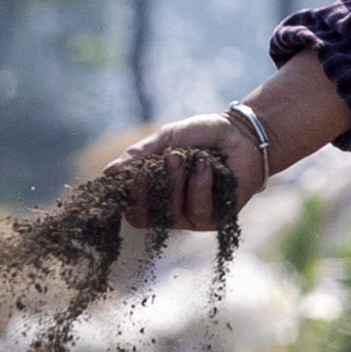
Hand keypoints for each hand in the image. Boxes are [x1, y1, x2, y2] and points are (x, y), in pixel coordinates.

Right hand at [103, 55, 350, 231]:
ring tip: (184, 157)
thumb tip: (108, 173)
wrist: (241, 133)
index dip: (128, 197)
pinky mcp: (217, 219)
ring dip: (176, 184)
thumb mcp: (166, 139)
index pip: (132, 209)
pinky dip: (199, 186)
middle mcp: (171, 211)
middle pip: (147, 217)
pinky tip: (204, 166)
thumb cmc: (202, 135)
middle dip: (151, 189)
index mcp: (156, 194)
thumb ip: (139, 156)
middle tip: (163, 159)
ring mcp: (193, 217)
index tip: (132, 173)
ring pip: (173, 214)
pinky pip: (199, 211)